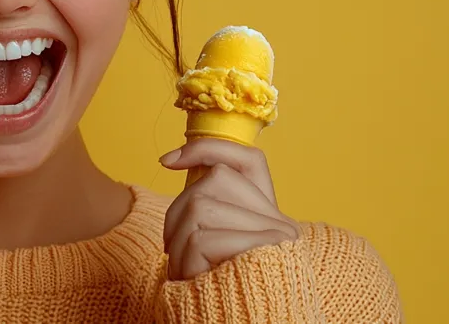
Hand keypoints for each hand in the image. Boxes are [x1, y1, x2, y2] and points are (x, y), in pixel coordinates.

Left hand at [159, 139, 299, 279]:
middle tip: (174, 252)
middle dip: (176, 214)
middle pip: (211, 182)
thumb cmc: (223, 299)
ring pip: (200, 206)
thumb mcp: (215, 252)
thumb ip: (211, 211)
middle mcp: (282, 224)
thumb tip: (173, 160)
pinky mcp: (264, 254)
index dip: (206, 149)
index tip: (166, 161)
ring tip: (184, 271)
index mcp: (272, 218)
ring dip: (177, 241)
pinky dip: (185, 260)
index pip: (248, 159)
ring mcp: (277, 238)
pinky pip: (204, 238)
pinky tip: (192, 280)